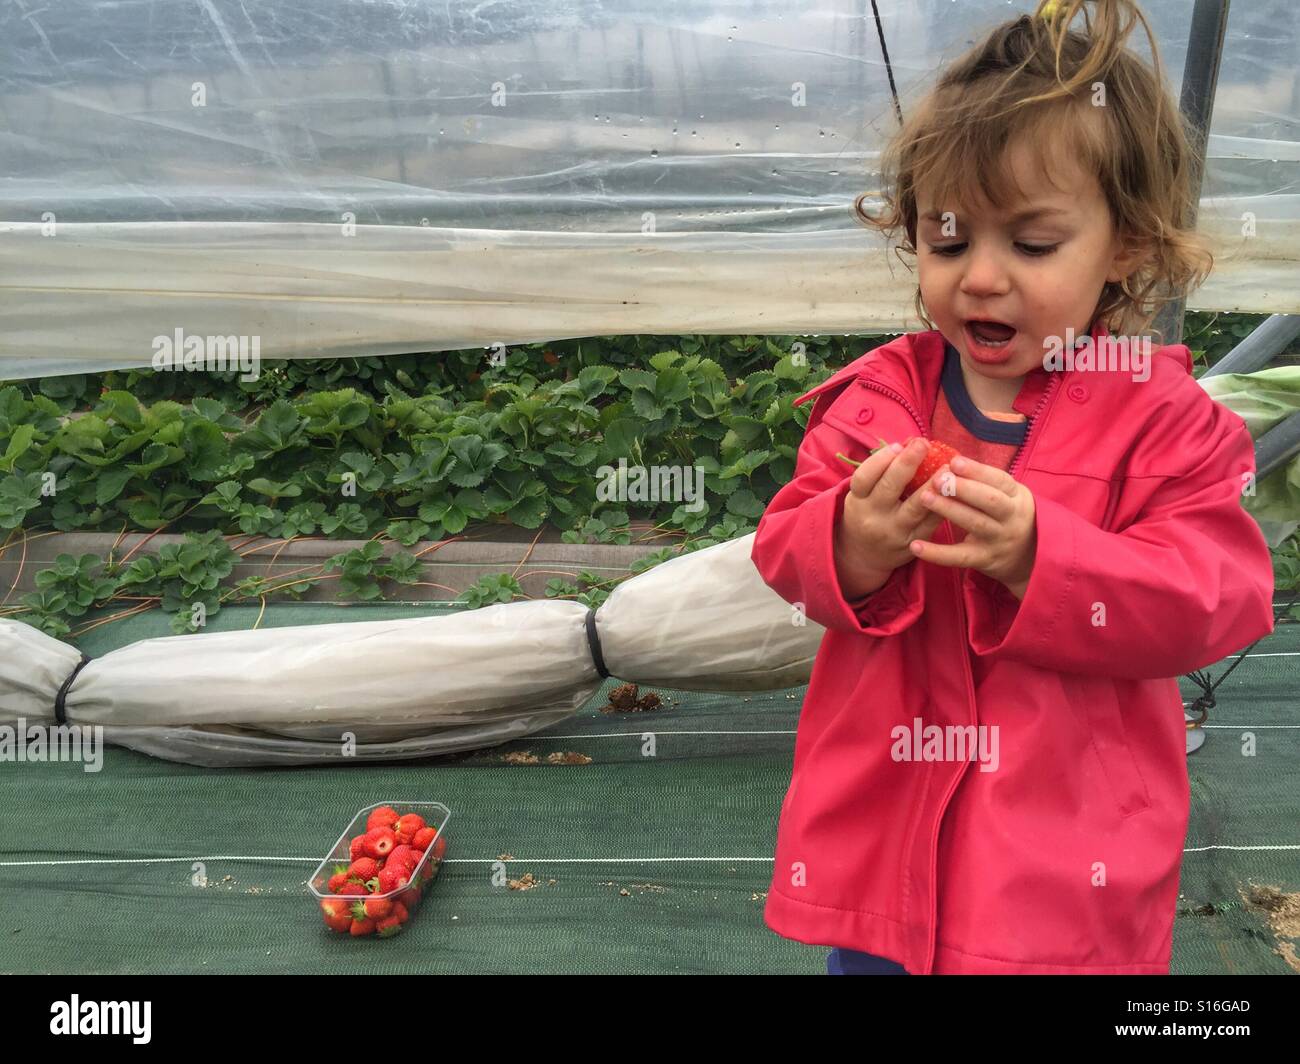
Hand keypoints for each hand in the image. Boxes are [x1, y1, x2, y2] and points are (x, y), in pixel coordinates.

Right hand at [834, 437, 947, 595]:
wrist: (865, 556)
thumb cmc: (868, 513)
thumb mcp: (863, 495)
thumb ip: (880, 474)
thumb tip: (909, 444)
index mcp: (857, 501)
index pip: (864, 478)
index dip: (880, 460)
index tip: (898, 445)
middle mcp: (873, 517)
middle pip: (889, 488)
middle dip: (907, 464)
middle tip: (922, 444)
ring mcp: (895, 532)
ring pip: (916, 507)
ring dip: (932, 485)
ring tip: (947, 466)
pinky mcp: (914, 544)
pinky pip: (932, 522)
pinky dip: (944, 504)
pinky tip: (955, 489)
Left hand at [908, 454, 1036, 598]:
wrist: (1030, 558)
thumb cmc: (1006, 517)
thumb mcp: (1007, 496)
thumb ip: (984, 482)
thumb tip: (948, 462)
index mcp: (1016, 496)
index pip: (999, 480)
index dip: (977, 471)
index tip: (954, 462)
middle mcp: (1011, 518)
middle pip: (990, 501)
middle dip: (963, 488)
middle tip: (938, 479)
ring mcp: (998, 540)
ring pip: (974, 524)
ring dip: (949, 509)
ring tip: (924, 497)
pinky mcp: (984, 560)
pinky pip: (958, 557)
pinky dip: (936, 553)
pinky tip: (915, 545)